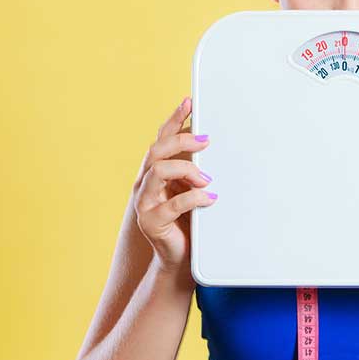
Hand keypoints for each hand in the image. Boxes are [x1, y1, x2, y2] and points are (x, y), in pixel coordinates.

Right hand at [133, 96, 215, 273]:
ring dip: (186, 169)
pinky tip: (210, 199)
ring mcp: (144, 202)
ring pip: (158, 171)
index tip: (189, 102)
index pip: (161, 138)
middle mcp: (145, 184)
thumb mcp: (193, 189)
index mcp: (154, 172)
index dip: (174, 119)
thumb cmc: (189, 221)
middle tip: (206, 142)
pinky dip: (194, 198)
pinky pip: (172, 204)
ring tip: (207, 179)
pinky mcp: (151, 221)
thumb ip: (197, 170)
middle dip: (182, 141)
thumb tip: (213, 145)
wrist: (180, 257)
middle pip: (157, 150)